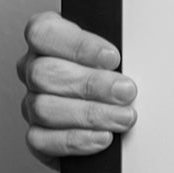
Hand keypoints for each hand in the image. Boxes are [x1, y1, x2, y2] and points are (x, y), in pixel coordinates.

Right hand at [19, 11, 137, 165]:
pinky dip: (76, 140)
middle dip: (91, 84)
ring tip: (123, 117)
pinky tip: (103, 137)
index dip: (77, 45)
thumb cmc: (117, 75)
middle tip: (126, 92)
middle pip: (44, 73)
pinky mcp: (37, 136)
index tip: (113, 58)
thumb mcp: (120, 54)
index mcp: (49, 42)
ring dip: (90, 114)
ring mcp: (33, 103)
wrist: (114, 115)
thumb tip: (140, 55)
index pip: (43, 32)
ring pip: (44, 107)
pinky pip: (42, 140)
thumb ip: (119, 50)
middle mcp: (35, 71)